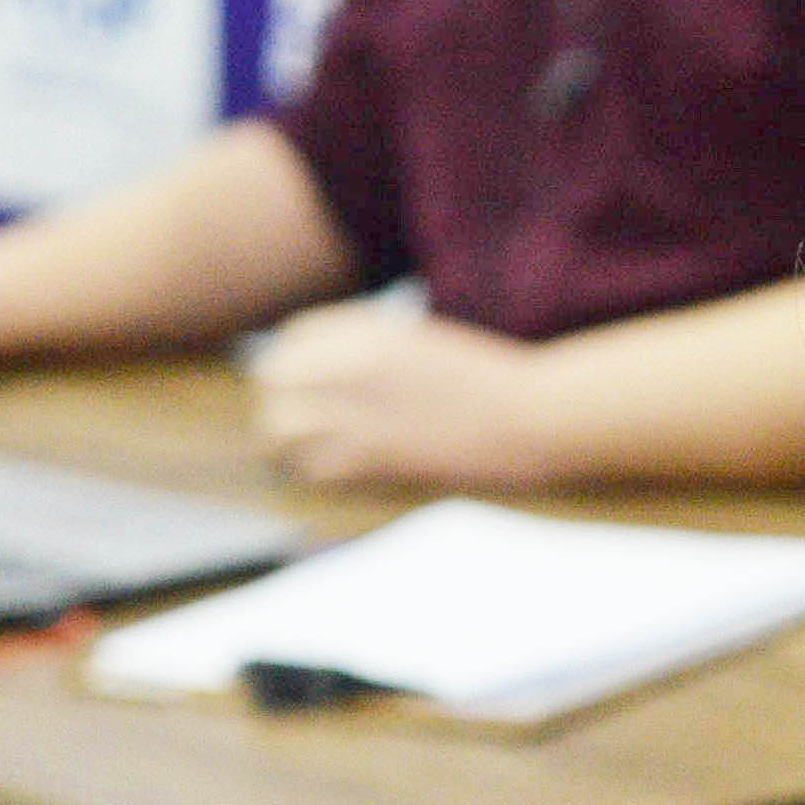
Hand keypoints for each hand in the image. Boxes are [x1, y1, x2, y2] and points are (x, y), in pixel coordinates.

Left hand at [248, 299, 562, 489]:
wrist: (531, 418)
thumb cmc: (489, 382)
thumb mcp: (421, 344)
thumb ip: (368, 350)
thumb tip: (327, 372)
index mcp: (367, 331)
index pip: (292, 338)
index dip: (293, 362)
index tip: (308, 383)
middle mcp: (352, 366)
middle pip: (274, 380)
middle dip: (282, 401)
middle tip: (303, 422)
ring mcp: (360, 412)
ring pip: (281, 429)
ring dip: (291, 442)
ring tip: (313, 452)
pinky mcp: (374, 457)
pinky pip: (314, 468)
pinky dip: (319, 473)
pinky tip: (344, 472)